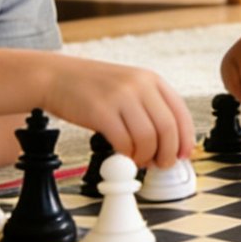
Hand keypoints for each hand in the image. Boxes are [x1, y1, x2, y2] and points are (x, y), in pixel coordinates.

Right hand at [41, 57, 194, 167]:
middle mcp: (139, 85)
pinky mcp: (100, 111)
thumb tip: (169, 142)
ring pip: (148, 138)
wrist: (54, 76)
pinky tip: (122, 155)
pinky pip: (124, 142)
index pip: (180, 112)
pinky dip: (127, 155)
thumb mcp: (127, 86)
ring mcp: (120, 97)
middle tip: (160, 164)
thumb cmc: (91, 86)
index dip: (185, 138)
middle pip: (168, 128)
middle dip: (167, 153)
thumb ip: (148, 108)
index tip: (184, 154)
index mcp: (150, 79)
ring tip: (138, 160)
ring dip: (145, 157)